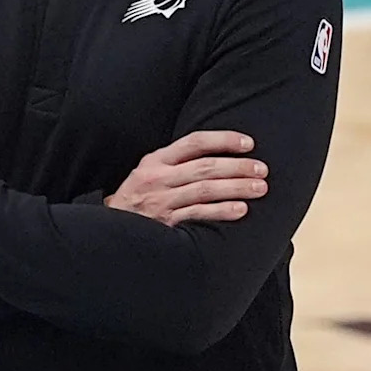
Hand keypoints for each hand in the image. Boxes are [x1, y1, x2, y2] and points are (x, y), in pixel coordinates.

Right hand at [105, 130, 267, 226]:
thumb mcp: (149, 173)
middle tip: (262, 169)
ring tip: (259, 188)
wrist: (109, 230)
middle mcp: (158, 178)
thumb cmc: (138, 199)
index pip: (194, 142)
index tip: (249, 143)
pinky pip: (198, 214)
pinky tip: (240, 210)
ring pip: (205, 190)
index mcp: (156, 160)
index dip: (224, 140)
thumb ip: (176, 163)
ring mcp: (161, 201)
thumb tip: (219, 154)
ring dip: (236, 187)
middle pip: (206, 166)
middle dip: (238, 166)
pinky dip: (221, 211)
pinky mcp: (165, 223)